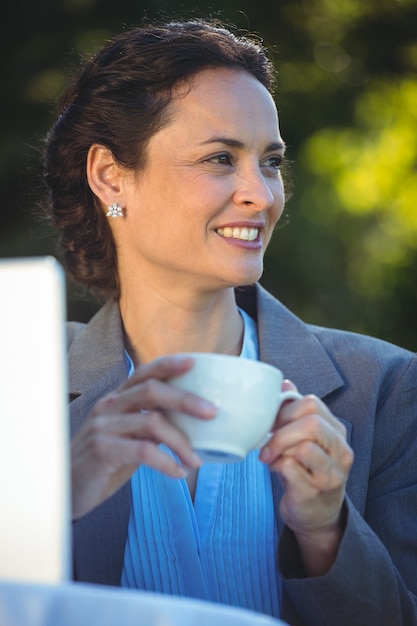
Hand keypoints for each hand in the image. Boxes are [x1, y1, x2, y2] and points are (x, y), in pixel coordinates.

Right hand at [71, 355, 216, 519]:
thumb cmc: (104, 461)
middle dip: (185, 400)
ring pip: (151, 422)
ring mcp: (104, 427)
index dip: (169, 365)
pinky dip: (166, 462)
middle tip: (212, 413)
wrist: (67, 488)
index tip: (194, 362)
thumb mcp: (129, 437)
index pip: (144, 373)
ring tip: (196, 461)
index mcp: (118, 399)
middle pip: (152, 390)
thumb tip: (193, 425)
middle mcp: (109, 406)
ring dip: (181, 442)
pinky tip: (177, 473)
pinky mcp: (102, 450)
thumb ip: (152, 425)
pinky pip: (143, 451)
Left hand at [259, 380, 353, 575]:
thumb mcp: (303, 439)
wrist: (315, 514)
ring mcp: (332, 474)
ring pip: (303, 446)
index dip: (285, 410)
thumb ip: (295, 411)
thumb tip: (284, 383)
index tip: (271, 423)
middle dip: (280, 430)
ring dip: (278, 448)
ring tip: (271, 457)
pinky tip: (275, 470)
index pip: (312, 404)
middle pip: (310, 423)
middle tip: (266, 442)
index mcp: (337, 432)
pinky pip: (291, 468)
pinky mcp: (316, 492)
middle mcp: (341, 451)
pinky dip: (277, 466)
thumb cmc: (305, 472)